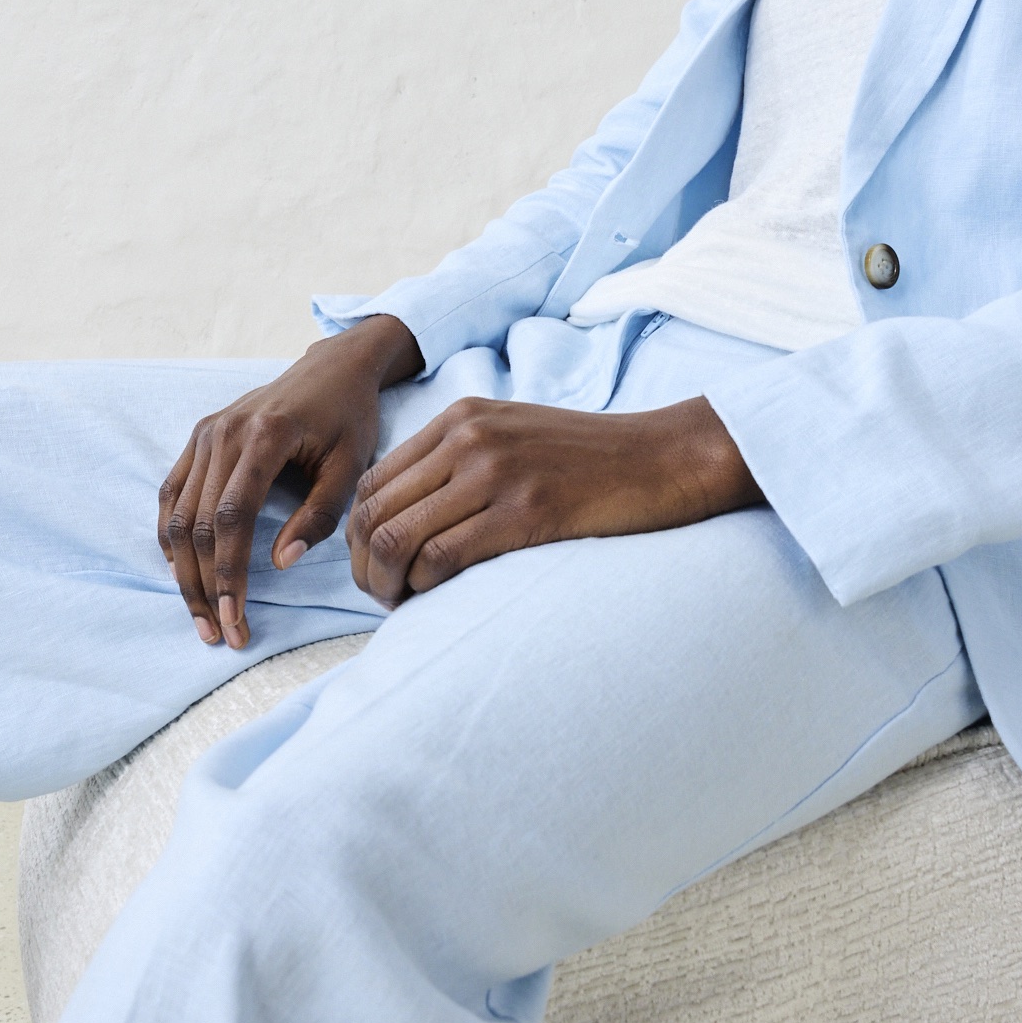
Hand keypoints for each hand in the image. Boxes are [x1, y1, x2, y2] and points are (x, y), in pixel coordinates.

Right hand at [158, 314, 421, 649]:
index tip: (235, 620)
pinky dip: (171, 538)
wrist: (333, 367)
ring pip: (177, 515)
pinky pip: (171, 494)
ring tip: (200, 617)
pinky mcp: (198, 437)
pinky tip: (183, 574)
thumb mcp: (352, 466)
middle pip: (197, 524)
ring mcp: (205, 433)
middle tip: (219, 635)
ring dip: (183, 573)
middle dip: (204, 587)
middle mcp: (224, 432)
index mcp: (265, 436)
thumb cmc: (349, 418)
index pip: (232, 518)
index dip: (228, 575)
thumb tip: (280, 563)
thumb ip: (319, 514)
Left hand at [346, 394, 758, 607]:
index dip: (358, 534)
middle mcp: (468, 438)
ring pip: (396, 536)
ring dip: (386, 583)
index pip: (372, 480)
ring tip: (402, 604)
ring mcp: (496, 472)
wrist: (663, 456)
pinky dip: (425, 588)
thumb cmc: (592, 459)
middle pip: (373, 511)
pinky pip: (442, 558)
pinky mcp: (525, 512)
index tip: (375, 567)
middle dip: (363, 566)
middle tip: (383, 597)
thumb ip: (460, 461)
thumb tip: (406, 518)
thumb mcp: (514, 436)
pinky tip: (437, 600)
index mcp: (461, 418)